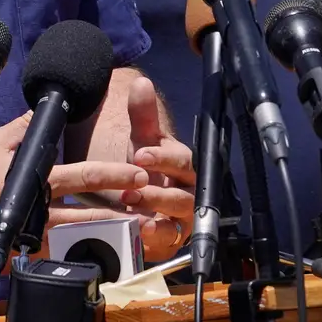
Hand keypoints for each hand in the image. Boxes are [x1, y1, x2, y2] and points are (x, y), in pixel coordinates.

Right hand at [0, 113, 148, 270]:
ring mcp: (29, 239)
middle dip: (122, 213)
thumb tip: (45, 107)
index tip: (139, 174)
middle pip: (89, 214)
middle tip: (148, 211)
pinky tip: (94, 262)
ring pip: (74, 242)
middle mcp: (37, 211)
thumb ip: (25, 127)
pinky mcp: (18, 260)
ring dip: (105, 240)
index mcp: (35, 180)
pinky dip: (72, 261)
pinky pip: (50, 263)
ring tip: (132, 238)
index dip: (114, 174)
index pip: (83, 176)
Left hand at [118, 74, 195, 260]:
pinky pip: (172, 239)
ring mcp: (182, 216)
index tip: (140, 155)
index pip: (181, 160)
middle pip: (184, 192)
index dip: (163, 158)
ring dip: (157, 211)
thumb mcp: (141, 140)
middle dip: (159, 190)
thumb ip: (142, 115)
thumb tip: (141, 82)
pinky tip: (141, 230)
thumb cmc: (145, 166)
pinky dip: (157, 235)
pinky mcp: (173, 237)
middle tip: (133, 188)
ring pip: (180, 216)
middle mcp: (188, 190)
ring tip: (133, 207)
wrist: (141, 197)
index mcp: (182, 164)